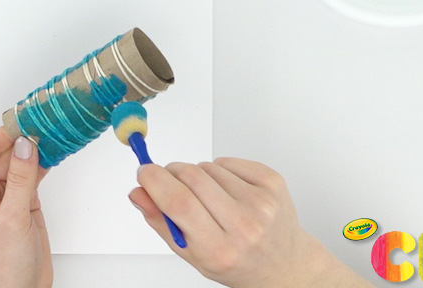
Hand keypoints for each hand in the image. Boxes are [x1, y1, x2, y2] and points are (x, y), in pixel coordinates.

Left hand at [0, 127, 52, 287]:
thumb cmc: (4, 267)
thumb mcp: (12, 220)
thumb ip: (20, 180)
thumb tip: (25, 144)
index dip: (6, 132)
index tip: (28, 122)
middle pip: (6, 149)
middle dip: (26, 136)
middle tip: (50, 125)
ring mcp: (7, 193)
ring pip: (22, 158)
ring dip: (39, 146)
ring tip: (57, 133)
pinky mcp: (24, 198)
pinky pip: (33, 171)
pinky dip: (46, 161)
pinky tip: (57, 151)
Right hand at [130, 158, 372, 287]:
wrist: (285, 262)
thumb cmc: (238, 261)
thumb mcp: (193, 254)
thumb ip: (162, 223)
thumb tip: (138, 192)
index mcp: (220, 250)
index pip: (178, 203)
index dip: (154, 181)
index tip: (144, 172)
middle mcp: (244, 226)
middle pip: (190, 178)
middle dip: (171, 172)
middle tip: (169, 180)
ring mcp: (261, 202)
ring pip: (208, 167)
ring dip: (198, 175)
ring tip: (209, 197)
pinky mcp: (272, 182)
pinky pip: (227, 160)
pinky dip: (220, 169)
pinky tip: (228, 190)